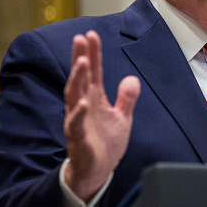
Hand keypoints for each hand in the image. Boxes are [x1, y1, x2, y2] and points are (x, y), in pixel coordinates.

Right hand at [63, 31, 140, 201]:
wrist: (97, 172)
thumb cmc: (105, 143)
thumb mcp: (122, 117)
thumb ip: (127, 98)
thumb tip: (131, 78)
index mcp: (95, 98)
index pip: (93, 72)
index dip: (92, 53)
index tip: (91, 34)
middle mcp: (84, 106)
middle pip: (80, 78)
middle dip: (80, 58)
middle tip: (80, 39)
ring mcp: (79, 121)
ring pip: (74, 96)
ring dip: (77, 78)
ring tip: (82, 61)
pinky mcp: (78, 139)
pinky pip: (76, 124)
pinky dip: (79, 113)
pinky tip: (83, 102)